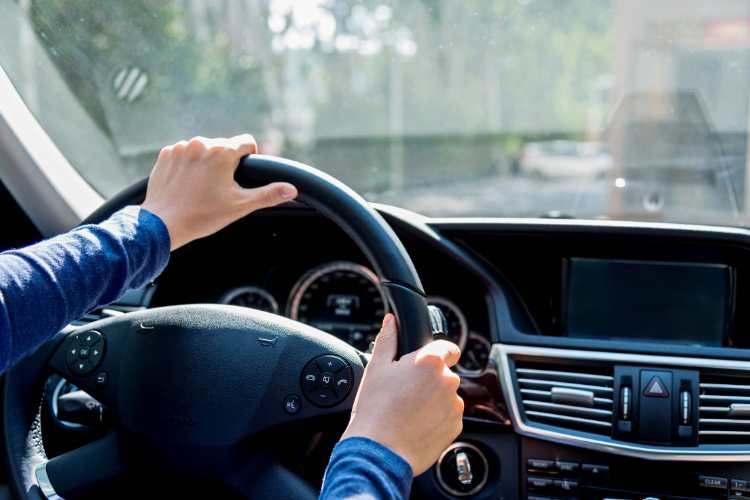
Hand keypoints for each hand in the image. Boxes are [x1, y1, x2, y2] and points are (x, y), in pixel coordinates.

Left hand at [141, 135, 297, 249]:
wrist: (163, 224)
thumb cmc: (202, 215)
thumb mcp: (240, 206)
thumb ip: (268, 194)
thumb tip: (292, 189)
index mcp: (222, 151)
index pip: (246, 142)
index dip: (249, 158)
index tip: (241, 176)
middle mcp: (200, 143)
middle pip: (224, 146)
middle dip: (226, 163)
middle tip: (220, 188)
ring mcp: (180, 148)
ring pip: (203, 150)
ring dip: (206, 163)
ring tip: (201, 188)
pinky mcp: (165, 155)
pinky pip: (184, 154)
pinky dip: (188, 166)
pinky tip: (186, 185)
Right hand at [341, 314, 463, 475]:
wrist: (379, 451)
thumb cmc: (375, 410)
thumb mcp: (376, 368)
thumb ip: (388, 339)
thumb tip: (391, 321)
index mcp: (430, 362)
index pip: (448, 348)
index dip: (437, 353)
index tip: (425, 363)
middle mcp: (448, 381)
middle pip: (444, 373)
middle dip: (429, 380)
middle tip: (406, 391)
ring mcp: (454, 406)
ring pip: (447, 396)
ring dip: (434, 400)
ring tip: (409, 411)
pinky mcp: (456, 427)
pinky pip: (449, 417)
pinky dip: (437, 419)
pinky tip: (416, 424)